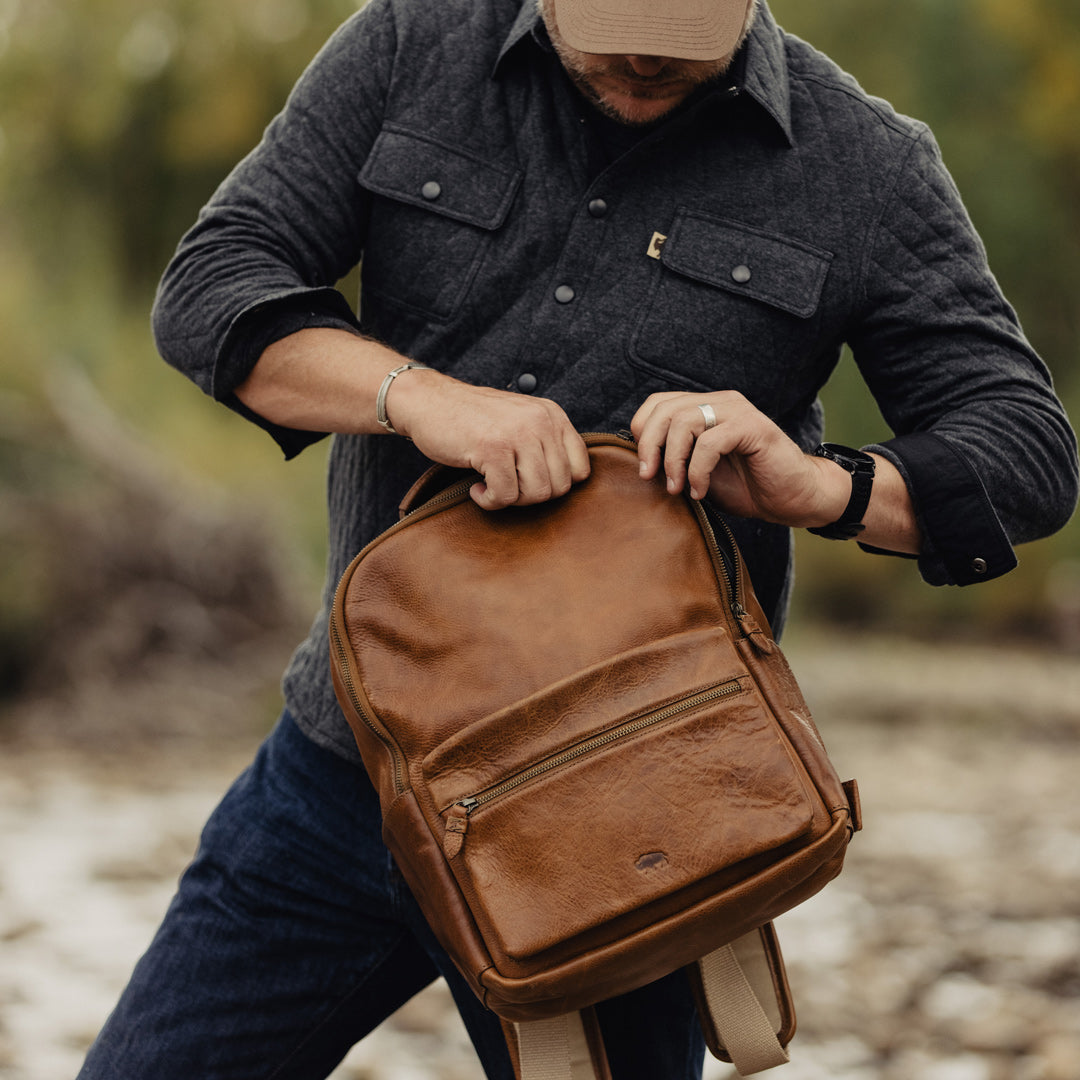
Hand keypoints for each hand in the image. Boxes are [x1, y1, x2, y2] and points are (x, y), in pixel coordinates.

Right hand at [388, 371, 590, 509]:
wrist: (428, 402)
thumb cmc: (472, 419)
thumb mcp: (520, 421)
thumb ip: (545, 444)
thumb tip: (566, 486)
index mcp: (552, 415)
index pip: (581, 469)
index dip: (556, 485)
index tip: (529, 481)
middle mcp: (540, 421)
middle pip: (560, 487)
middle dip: (531, 496)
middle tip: (507, 486)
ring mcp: (518, 433)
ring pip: (537, 494)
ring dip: (511, 500)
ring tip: (492, 486)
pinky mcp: (493, 448)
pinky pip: (506, 496)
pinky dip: (490, 501)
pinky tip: (477, 488)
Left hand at [630, 390, 848, 526]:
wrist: (791, 499)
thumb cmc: (745, 487)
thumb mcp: (697, 473)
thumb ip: (672, 460)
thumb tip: (637, 464)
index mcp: (704, 408)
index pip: (657, 403)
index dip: (642, 432)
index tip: (644, 467)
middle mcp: (719, 403)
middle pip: (665, 409)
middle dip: (649, 446)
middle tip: (649, 477)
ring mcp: (737, 412)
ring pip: (685, 421)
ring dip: (673, 459)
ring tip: (677, 488)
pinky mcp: (753, 428)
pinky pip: (710, 442)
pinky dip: (697, 470)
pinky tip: (700, 490)